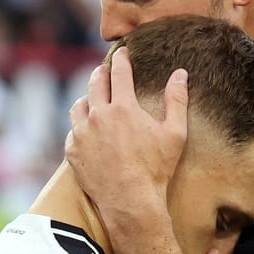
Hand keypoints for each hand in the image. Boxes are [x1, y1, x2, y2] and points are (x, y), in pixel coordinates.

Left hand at [64, 47, 188, 237]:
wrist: (130, 201)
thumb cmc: (156, 169)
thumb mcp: (174, 134)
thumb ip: (176, 100)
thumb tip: (180, 74)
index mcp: (123, 108)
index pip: (119, 73)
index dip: (122, 59)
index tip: (122, 52)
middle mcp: (98, 116)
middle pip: (95, 83)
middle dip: (101, 73)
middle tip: (105, 70)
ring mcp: (82, 134)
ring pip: (79, 105)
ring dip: (87, 98)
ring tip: (93, 99)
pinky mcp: (72, 151)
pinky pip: (73, 131)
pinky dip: (80, 126)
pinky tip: (87, 130)